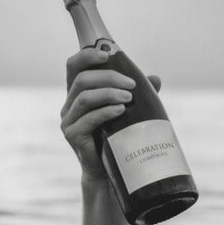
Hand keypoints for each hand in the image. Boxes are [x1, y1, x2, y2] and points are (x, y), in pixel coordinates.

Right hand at [61, 47, 160, 179]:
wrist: (109, 171)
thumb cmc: (117, 136)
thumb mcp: (127, 111)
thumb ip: (137, 94)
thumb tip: (155, 79)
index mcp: (78, 93)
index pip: (74, 66)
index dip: (88, 56)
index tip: (107, 53)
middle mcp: (69, 105)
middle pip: (82, 79)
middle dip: (109, 77)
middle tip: (132, 84)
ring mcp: (68, 121)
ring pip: (84, 98)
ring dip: (108, 93)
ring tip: (129, 97)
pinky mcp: (72, 136)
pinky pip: (87, 119)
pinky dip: (105, 112)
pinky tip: (120, 110)